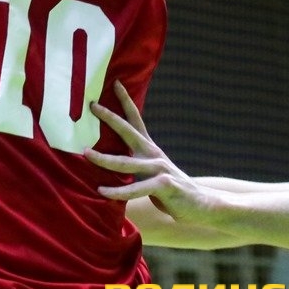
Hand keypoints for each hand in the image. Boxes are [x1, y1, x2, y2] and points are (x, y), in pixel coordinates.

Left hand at [88, 81, 217, 222]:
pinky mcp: (163, 185)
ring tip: (86, 153)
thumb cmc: (172, 191)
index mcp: (150, 149)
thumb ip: (136, 165)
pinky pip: (135, 188)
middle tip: (92, 105)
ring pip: (126, 162)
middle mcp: (153, 154)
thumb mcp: (152, 173)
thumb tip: (113, 162)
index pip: (136, 120)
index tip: (116, 83)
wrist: (202, 205)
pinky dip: (118, 191)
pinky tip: (102, 190)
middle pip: (128, 131)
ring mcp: (159, 168)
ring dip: (104, 158)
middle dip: (110, 117)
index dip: (126, 101)